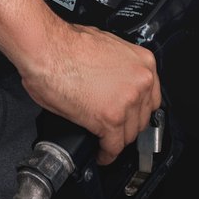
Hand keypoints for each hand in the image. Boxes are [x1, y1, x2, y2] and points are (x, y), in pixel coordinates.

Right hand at [18, 19, 160, 165]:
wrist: (47, 48)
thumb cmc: (65, 43)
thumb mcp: (103, 45)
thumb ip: (116, 65)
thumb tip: (111, 78)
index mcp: (141, 61)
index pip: (151, 97)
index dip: (137, 109)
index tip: (130, 115)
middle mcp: (140, 81)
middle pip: (142, 117)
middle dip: (127, 125)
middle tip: (115, 129)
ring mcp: (127, 101)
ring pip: (128, 134)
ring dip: (116, 141)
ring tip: (105, 143)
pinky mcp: (110, 119)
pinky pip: (113, 147)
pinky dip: (106, 154)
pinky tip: (101, 154)